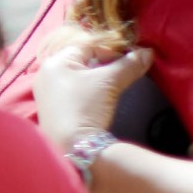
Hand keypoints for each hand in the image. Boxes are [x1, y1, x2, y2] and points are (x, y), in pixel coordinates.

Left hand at [34, 44, 152, 149]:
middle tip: (121, 74)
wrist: (73, 146)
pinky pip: (70, 90)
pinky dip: (85, 91)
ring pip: (76, 76)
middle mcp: (45, 73)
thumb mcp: (109, 83)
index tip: (129, 60)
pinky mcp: (49, 108)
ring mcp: (45, 91)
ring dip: (95, 78)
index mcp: (55, 61)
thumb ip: (129, 65)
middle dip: (102, 65)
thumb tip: (148, 52)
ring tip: (110, 88)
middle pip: (80, 60)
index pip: (86, 46)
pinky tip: (96, 100)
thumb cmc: (86, 107)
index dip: (110, 50)